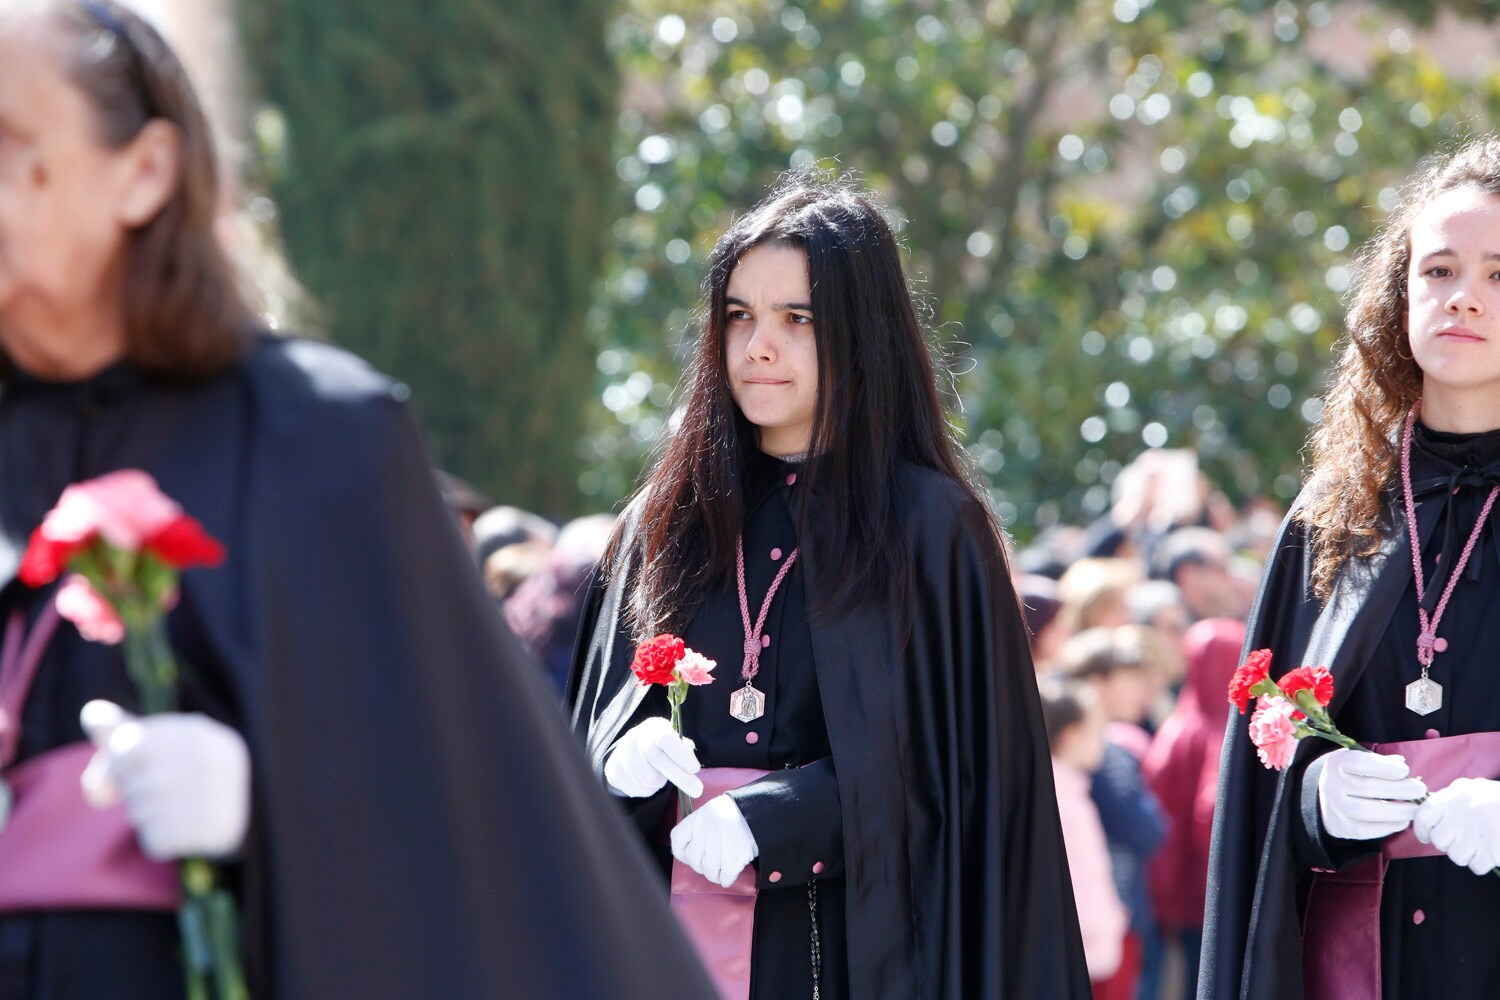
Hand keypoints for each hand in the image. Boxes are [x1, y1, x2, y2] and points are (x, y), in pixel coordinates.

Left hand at [79, 700, 250, 860]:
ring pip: (141, 813)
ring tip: (172, 809)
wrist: (246, 809)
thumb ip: (123, 730)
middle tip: (153, 794)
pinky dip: (157, 840)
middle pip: (134, 783)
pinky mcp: (213, 832)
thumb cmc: (190, 771)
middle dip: (132, 793)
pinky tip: (180, 829)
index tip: (119, 774)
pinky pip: (155, 841)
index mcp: (201, 732)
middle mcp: (211, 761)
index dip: (112, 764)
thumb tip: (91, 715)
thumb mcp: (162, 742)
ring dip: (144, 817)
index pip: (129, 744)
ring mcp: (215, 797)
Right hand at [603, 716, 702, 798]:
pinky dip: (648, 789)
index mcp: (653, 727)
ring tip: (660, 775)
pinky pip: (638, 788)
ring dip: (660, 782)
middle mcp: (635, 738)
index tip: (695, 769)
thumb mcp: (672, 740)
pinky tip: (648, 781)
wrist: (627, 751)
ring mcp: (622, 754)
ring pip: (649, 778)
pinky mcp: (614, 771)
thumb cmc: (658, 745)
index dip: (681, 755)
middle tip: (697, 790)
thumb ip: (682, 746)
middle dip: (680, 777)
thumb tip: (689, 753)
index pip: (666, 738)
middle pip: (657, 760)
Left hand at [671, 794, 757, 887]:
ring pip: (708, 872)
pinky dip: (727, 879)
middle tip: (711, 861)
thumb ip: (700, 826)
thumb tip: (693, 848)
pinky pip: (724, 878)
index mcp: (699, 818)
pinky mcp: (733, 861)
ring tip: (722, 867)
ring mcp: (718, 848)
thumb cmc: (738, 812)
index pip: (677, 839)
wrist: (761, 814)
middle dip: (700, 864)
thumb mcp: (714, 811)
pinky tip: (732, 871)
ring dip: (715, 874)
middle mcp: (705, 833)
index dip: (681, 851)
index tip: (688, 854)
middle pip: (693, 860)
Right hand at [1318, 748, 1426, 840]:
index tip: (1405, 770)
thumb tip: (1401, 764)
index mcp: (1338, 763)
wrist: (1325, 798)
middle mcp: (1332, 784)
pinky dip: (1388, 826)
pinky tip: (1402, 821)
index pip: (1359, 763)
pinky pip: (1365, 830)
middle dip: (1399, 789)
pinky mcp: (1341, 827)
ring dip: (1396, 811)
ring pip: (1366, 811)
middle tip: (1419, 790)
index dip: (1384, 767)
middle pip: (1367, 787)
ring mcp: (1335, 807)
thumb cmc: (1352, 775)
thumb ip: (1380, 762)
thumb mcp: (1360, 761)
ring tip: (1415, 809)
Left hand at [1414, 777, 1499, 875]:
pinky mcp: (1491, 852)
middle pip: (1439, 841)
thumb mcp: (1472, 789)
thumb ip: (1450, 800)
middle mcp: (1459, 815)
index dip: (1422, 829)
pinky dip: (1484, 862)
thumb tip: (1430, 819)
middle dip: (1449, 844)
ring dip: (1468, 854)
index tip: (1426, 835)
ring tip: (1482, 841)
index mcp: (1453, 797)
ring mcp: (1475, 835)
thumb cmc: (1498, 799)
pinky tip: (1492, 850)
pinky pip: (1476, 866)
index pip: (1422, 817)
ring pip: (1457, 857)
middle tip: (1464, 838)